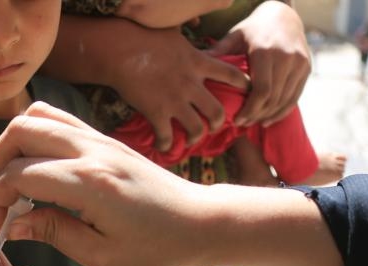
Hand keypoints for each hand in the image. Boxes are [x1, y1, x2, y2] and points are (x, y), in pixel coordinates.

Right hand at [0, 102, 206, 265]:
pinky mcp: (104, 138)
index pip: (18, 175)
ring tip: (16, 181)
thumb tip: (13, 224)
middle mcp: (91, 151)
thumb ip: (53, 233)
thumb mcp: (101, 255)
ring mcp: (99, 138)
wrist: (198, 221)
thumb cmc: (155, 246)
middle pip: (20, 131)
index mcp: (89, 183)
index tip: (0, 228)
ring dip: (14, 145)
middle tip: (2, 199)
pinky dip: (36, 137)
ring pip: (36, 116)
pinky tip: (40, 170)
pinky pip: (58, 119)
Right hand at [102, 21, 248, 149]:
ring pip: (197, 129)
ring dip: (196, 137)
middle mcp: (191, 84)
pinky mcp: (156, 112)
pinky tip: (163, 146)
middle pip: (217, 111)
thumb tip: (194, 18)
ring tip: (191, 140)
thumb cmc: (144, 35)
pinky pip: (167, 136)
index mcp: (198, 63)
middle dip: (218, 123)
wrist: (121, 49)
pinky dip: (166, 145)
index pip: (232, 75)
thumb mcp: (174, 30)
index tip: (246, 93)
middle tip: (213, 126)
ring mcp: (174, 101)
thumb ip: (188, 32)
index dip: (244, 86)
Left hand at [208, 1, 309, 126]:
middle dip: (257, 115)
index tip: (237, 121)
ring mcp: (299, 63)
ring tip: (253, 123)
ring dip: (269, 116)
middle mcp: (286, 58)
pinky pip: (295, 97)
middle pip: (273, 99)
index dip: (250, 110)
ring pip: (285, 100)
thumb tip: (194, 65)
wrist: (284, 15)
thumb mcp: (235, 37)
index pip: (261, 91)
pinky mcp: (306, 68)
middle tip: (242, 125)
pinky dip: (282, 111)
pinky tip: (268, 119)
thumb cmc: (253, 29)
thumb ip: (219, 52)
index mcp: (266, 52)